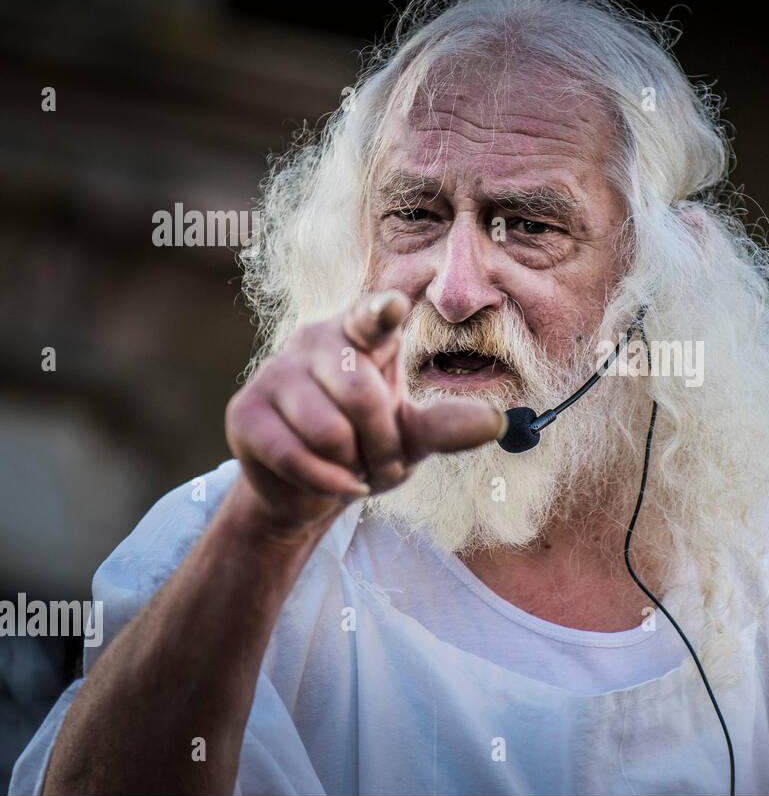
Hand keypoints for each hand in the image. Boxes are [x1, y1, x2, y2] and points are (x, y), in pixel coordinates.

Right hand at [225, 290, 504, 529]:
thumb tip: (496, 422)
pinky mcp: (245, 413)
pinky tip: (334, 484)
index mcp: (360, 333)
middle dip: (383, 445)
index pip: (373, 315)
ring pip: (328, 430)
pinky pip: (294, 455)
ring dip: (354, 467)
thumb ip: (447, 426)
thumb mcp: (412, 436)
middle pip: (361, 395)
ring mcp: (274, 373)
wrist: (312, 489)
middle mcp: (314, 340)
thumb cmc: (367, 445)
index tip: (395, 306)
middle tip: (386, 467)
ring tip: (355, 471)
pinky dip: (325, 482)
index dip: (382, 312)